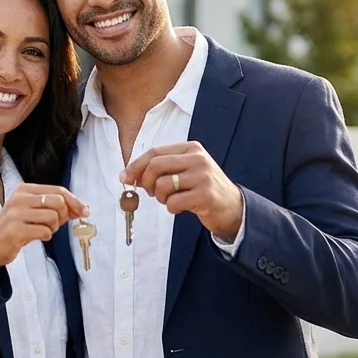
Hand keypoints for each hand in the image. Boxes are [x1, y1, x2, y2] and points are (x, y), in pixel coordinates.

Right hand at [0, 184, 88, 277]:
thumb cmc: (14, 229)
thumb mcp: (33, 213)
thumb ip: (55, 208)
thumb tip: (81, 208)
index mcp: (24, 190)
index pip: (58, 190)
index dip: (74, 201)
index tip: (84, 211)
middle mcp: (19, 198)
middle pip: (58, 201)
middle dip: (63, 216)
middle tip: (55, 225)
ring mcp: (16, 213)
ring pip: (53, 217)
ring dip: (53, 228)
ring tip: (42, 231)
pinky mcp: (16, 230)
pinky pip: (45, 231)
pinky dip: (45, 236)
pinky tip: (36, 237)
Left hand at [121, 142, 243, 241]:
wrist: (232, 207)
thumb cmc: (203, 188)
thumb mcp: (186, 171)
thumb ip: (162, 168)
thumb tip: (129, 175)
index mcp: (191, 148)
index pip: (155, 152)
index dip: (136, 165)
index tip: (124, 177)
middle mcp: (198, 158)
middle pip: (155, 166)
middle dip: (146, 182)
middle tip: (150, 193)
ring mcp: (203, 176)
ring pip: (163, 185)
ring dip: (160, 197)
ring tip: (170, 200)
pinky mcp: (205, 195)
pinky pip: (173, 203)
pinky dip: (171, 208)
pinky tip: (181, 208)